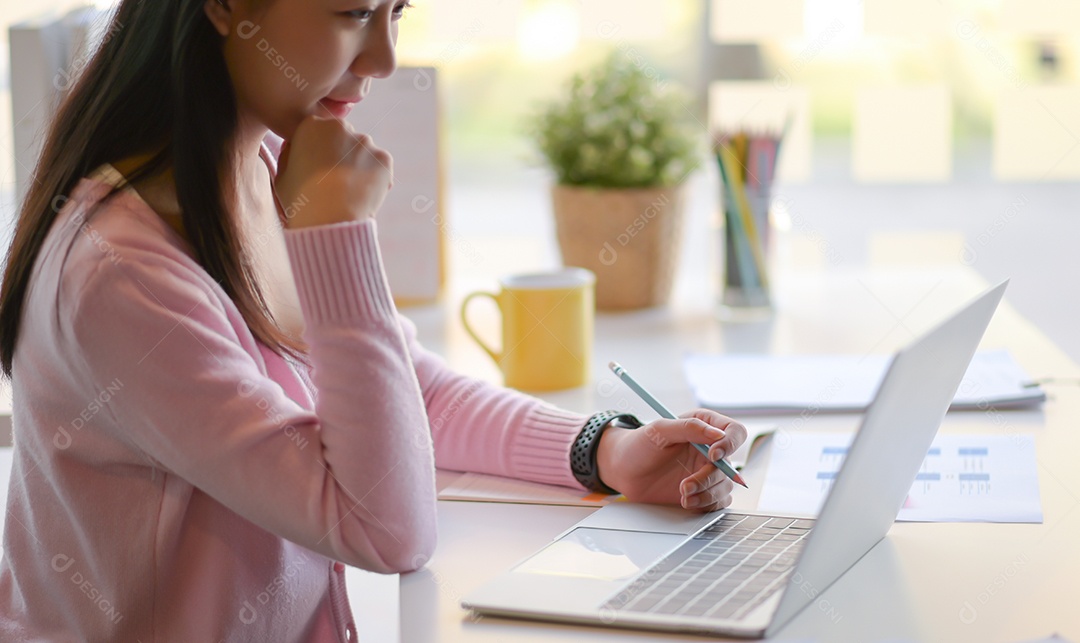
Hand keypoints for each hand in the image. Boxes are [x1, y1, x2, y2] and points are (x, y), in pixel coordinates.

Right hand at [275, 115, 392, 228]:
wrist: (328, 218)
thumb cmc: (300, 200)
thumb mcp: (282, 174)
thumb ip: (290, 154)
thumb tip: (296, 146)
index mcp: (311, 125)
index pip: (319, 133)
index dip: (320, 152)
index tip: (319, 170)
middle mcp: (339, 127)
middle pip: (343, 139)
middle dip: (342, 155)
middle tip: (336, 182)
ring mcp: (364, 142)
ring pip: (363, 153)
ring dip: (359, 167)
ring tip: (349, 193)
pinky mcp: (384, 159)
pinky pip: (380, 168)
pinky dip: (376, 179)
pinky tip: (363, 195)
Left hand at [595, 410, 746, 512]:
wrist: (623, 470)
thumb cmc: (639, 444)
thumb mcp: (659, 430)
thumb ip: (689, 428)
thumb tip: (717, 435)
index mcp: (704, 427)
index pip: (734, 432)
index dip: (730, 444)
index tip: (713, 455)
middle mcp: (710, 450)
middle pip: (729, 466)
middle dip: (708, 478)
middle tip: (685, 486)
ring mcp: (706, 472)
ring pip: (726, 487)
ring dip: (707, 494)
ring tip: (683, 495)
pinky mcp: (702, 491)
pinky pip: (718, 502)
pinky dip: (705, 504)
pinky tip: (687, 502)